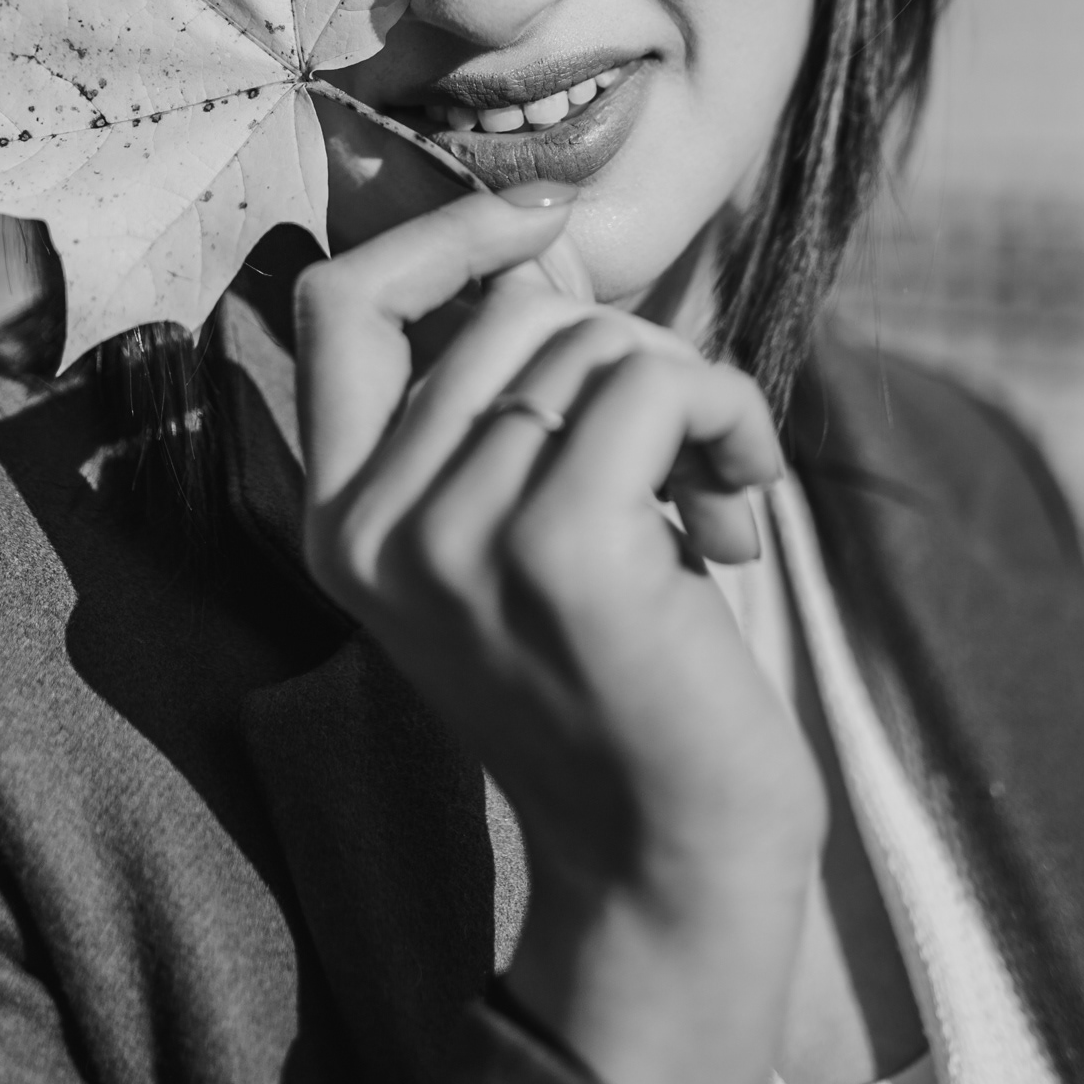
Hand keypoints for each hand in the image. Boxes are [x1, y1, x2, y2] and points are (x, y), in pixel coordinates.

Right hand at [295, 185, 825, 1083]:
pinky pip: (656, 387)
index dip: (439, 234)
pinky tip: (744, 499)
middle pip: (508, 309)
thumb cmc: (611, 679)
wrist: (664, 860)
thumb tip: (540, 240)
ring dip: (688, 393)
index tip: (542, 222)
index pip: (338, 303)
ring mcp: (454, 538)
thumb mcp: (516, 524)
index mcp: (343, 516)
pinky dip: (726, 414)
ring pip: (589, 342)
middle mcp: (374, 526)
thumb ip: (505, 392)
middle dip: (624, 347)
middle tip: (680, 446)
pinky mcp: (558, 550)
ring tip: (716, 494)